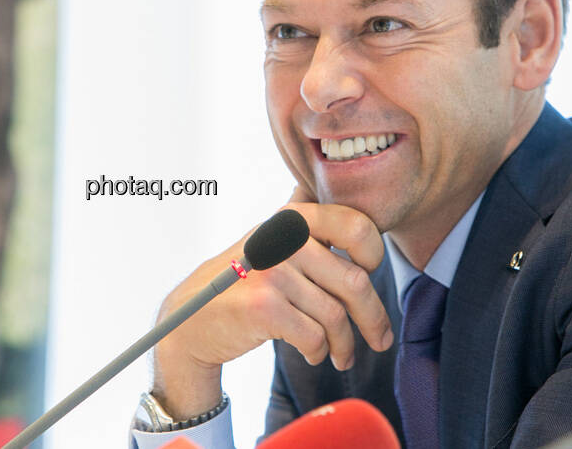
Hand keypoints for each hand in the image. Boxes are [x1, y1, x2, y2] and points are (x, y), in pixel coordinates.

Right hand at [150, 196, 392, 418]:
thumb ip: (304, 226)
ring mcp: (272, 271)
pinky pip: (314, 336)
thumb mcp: (269, 240)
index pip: (356, 226)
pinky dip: (319, 352)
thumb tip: (347, 217)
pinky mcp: (264, 306)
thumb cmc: (241, 281)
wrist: (191, 318)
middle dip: (373, 317)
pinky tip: (314, 354)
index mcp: (291, 217)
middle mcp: (283, 238)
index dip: (374, 255)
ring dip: (344, 344)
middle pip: (355, 281)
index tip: (370, 277)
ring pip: (336, 316)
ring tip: (341, 355)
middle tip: (379, 339)